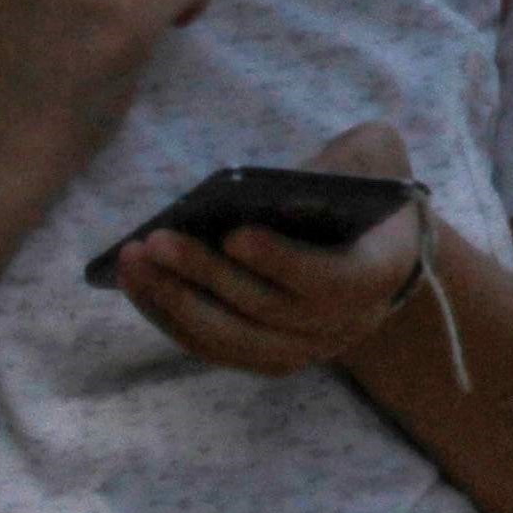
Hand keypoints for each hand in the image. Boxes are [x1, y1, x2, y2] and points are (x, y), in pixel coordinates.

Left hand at [115, 123, 426, 380]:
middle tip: (156, 240)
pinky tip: (136, 279)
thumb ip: (343, 161)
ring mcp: (305, 349)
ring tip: (133, 258)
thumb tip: (267, 190)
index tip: (234, 234)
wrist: (371, 240)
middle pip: (266, 310)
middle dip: (206, 274)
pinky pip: (210, 347)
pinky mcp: (265, 357)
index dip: (282, 261)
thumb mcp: (372, 155)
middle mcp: (346, 323)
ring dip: (174, 300)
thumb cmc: (365, 183)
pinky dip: (168, 315)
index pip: (329, 279)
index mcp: (379, 272)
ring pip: (231, 337)